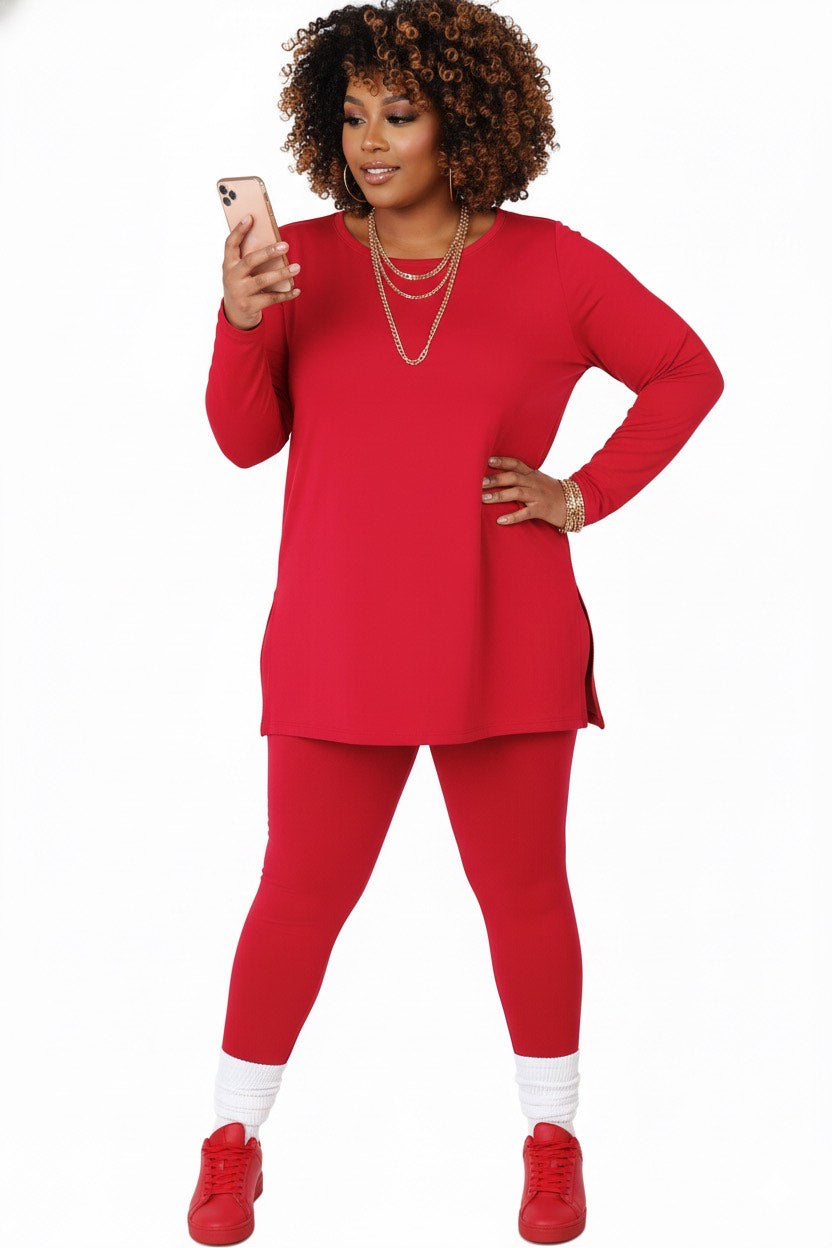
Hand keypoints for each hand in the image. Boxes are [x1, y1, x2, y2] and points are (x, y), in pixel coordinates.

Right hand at [221, 215, 301, 329]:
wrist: (235, 312)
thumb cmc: (242, 283)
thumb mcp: (239, 270)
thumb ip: (249, 256)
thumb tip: (273, 243)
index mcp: (228, 263)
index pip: (230, 243)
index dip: (239, 230)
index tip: (250, 217)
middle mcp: (231, 276)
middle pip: (250, 261)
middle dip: (268, 252)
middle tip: (286, 246)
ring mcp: (240, 292)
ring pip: (263, 281)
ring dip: (281, 273)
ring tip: (297, 267)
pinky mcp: (249, 305)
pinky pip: (271, 299)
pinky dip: (285, 294)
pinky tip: (297, 290)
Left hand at [481, 456, 567, 528]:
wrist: (575, 503)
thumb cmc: (551, 492)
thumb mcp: (538, 480)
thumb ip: (521, 477)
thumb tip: (498, 477)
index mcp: (532, 474)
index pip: (516, 464)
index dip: (502, 461)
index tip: (487, 460)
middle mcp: (534, 483)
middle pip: (513, 477)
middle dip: (496, 479)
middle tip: (479, 482)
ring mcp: (538, 496)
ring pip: (517, 493)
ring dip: (499, 495)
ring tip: (483, 499)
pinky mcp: (541, 510)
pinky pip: (526, 513)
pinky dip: (513, 516)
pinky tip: (500, 520)